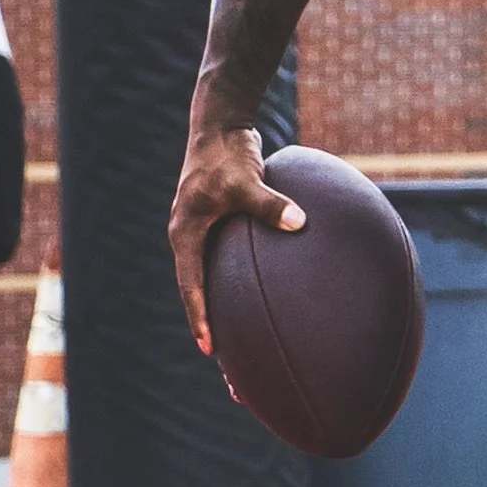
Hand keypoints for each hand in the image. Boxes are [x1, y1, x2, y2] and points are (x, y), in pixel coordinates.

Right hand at [167, 122, 305, 352]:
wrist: (220, 125)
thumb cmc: (227, 154)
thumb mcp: (245, 182)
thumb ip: (270, 205)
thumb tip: (301, 223)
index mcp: (185, 233)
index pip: (190, 285)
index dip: (199, 317)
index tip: (210, 347)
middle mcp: (190, 236)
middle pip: (196, 288)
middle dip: (209, 323)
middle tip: (225, 361)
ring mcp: (203, 230)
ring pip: (210, 276)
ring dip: (222, 305)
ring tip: (240, 341)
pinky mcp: (220, 222)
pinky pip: (225, 260)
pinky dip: (235, 281)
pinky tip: (257, 298)